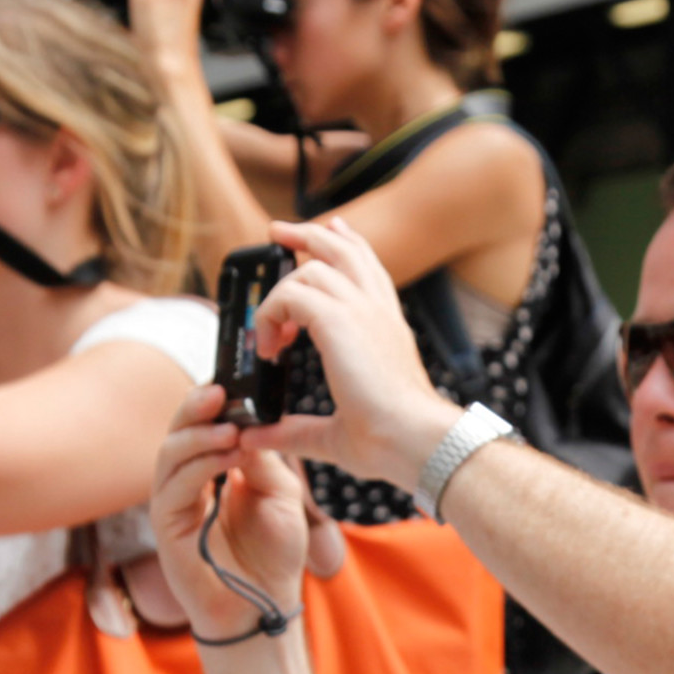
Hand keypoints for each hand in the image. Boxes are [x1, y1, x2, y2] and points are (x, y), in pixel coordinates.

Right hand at [152, 385, 316, 642]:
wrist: (266, 607)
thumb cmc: (274, 555)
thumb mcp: (279, 494)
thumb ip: (262, 458)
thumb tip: (247, 421)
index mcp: (213, 470)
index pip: (203, 425)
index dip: (213, 403)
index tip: (231, 382)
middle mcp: (188, 482)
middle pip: (179, 432)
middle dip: (196, 408)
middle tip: (218, 391)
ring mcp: (174, 503)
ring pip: (170, 455)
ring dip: (199, 437)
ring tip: (229, 428)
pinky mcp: (167, 527)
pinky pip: (174, 487)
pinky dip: (198, 467)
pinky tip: (225, 455)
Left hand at [240, 217, 461, 491]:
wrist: (415, 442)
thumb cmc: (391, 443)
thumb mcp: (335, 433)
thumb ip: (295, 430)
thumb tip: (258, 435)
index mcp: (387, 327)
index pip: (368, 269)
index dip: (347, 245)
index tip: (331, 230)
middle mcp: (377, 311)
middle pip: (342, 248)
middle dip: (308, 234)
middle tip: (277, 232)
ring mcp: (361, 311)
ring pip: (312, 266)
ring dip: (280, 288)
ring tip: (263, 318)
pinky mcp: (339, 321)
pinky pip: (290, 295)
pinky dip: (271, 316)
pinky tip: (270, 347)